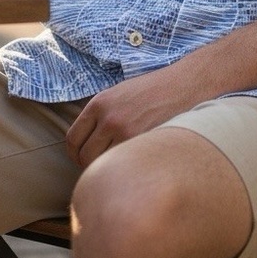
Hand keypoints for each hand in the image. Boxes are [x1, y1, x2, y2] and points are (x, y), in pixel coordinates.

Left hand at [65, 62, 203, 167]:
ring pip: (105, 165)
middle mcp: (109, 118)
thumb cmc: (153, 92)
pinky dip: (127, 171)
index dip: (75, 154)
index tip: (83, 160)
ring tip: (119, 170)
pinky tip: (135, 169)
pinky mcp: (144, 144)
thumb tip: (86, 145)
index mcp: (99, 103)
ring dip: (110, 171)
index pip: (72, 139)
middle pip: (86, 157)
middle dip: (91, 167)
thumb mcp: (119, 94)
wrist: (184, 86)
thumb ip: (101, 116)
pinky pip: (126, 166)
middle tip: (104, 169)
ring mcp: (127, 132)